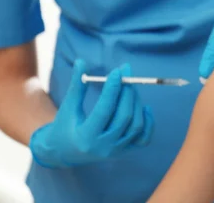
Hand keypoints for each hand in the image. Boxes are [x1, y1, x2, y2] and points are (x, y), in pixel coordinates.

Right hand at [29, 60, 153, 167]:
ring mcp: (116, 151)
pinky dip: (148, 123)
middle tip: (126, 73)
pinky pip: (143, 139)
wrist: (64, 152)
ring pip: (135, 125)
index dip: (112, 89)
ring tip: (130, 86)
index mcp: (85, 136)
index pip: (104, 110)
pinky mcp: (125, 152)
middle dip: (127, 92)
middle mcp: (103, 146)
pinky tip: (144, 107)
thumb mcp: (69, 106)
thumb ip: (77, 85)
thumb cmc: (65, 126)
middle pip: (123, 116)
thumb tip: (82, 61)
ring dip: (136, 103)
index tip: (117, 72)